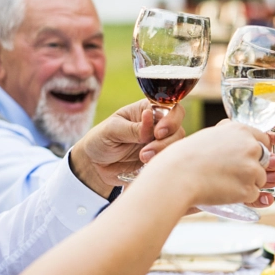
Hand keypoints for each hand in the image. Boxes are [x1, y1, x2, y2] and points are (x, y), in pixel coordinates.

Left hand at [70, 99, 186, 196]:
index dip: (171, 119)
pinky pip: (169, 161)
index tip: (158, 132)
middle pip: (178, 129)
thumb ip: (132, 127)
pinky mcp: (159, 159)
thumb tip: (149, 118)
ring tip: (142, 158)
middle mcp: (158, 125)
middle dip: (166, 141)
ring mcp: (160, 144)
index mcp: (147, 110)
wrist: (96, 165)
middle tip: (146, 152)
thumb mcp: (111, 130)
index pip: (171, 108)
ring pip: (176, 147)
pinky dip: (160, 164)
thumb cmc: (101, 140)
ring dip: (162, 153)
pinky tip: (145, 165)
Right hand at [151, 121, 274, 207]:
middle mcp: (251, 147)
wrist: (177, 176)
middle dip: (254, 168)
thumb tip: (247, 142)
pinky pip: (254, 195)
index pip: (264, 140)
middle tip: (233, 173)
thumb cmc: (186, 157)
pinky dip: (243, 197)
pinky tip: (225, 192)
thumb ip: (230, 137)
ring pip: (261, 179)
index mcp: (241, 130)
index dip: (258, 151)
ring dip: (248, 183)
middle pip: (266, 160)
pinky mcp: (248, 189)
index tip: (248, 158)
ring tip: (224, 183)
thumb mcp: (210, 135)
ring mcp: (251, 169)